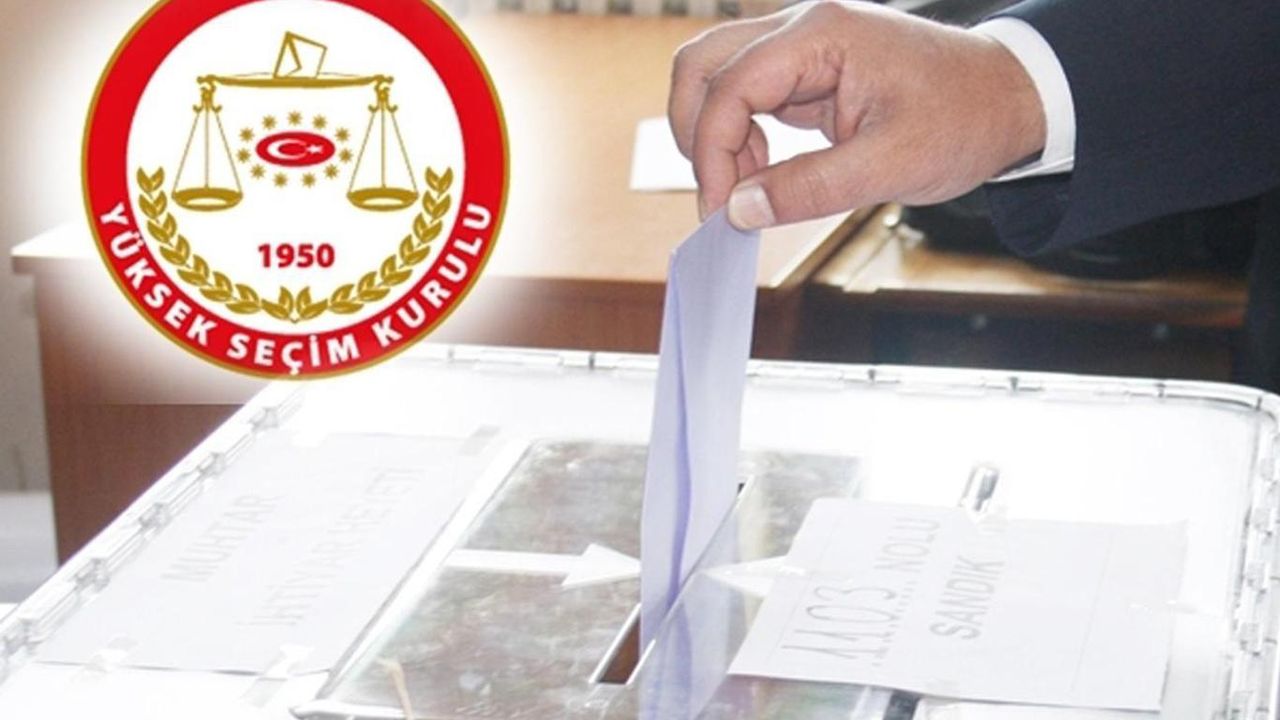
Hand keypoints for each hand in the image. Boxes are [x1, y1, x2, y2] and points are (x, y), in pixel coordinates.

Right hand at [669, 1, 1045, 229]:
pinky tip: (764, 175)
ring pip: (716, 77)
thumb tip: (738, 209)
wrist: (1009, 98)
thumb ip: (809, 188)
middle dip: (696, 134)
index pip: (730, 86)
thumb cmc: (965, 119)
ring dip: (715, 137)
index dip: (712, 152)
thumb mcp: (891, 166)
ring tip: (749, 190)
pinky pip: (746, 96)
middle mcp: (802, 27)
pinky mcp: (806, 70)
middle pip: (702, 64)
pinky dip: (739, 137)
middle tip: (719, 196)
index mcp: (823, 34)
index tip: (720, 211)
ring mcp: (802, 46)